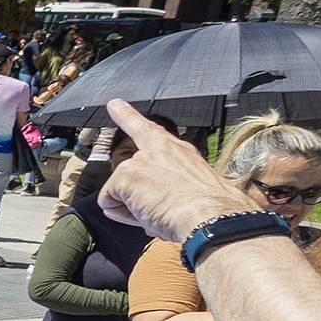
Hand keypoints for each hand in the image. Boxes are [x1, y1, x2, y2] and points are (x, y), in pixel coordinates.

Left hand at [96, 100, 253, 240]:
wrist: (212, 216)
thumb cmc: (211, 211)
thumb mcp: (197, 192)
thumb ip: (173, 189)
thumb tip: (156, 210)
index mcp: (179, 153)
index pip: (150, 131)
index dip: (128, 116)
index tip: (114, 103)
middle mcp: (159, 151)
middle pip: (126, 170)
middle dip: (131, 194)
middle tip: (161, 206)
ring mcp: (140, 160)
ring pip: (120, 194)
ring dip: (134, 211)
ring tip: (162, 212)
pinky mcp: (125, 174)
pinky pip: (108, 203)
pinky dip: (124, 216)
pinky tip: (147, 214)